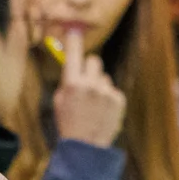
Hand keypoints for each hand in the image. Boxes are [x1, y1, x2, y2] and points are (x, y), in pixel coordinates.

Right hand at [51, 27, 126, 148]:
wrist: (86, 148)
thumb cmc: (69, 124)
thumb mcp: (59, 102)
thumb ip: (67, 81)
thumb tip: (72, 64)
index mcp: (72, 84)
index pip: (74, 54)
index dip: (74, 41)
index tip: (75, 31)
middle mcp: (90, 85)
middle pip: (94, 60)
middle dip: (89, 67)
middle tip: (85, 79)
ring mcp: (106, 92)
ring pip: (104, 77)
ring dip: (99, 86)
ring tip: (94, 105)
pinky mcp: (119, 100)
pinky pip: (112, 90)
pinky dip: (108, 98)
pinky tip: (103, 112)